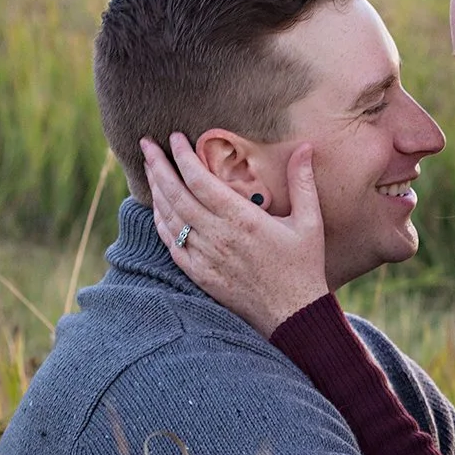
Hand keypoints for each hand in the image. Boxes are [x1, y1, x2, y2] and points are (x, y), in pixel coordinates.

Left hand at [139, 134, 330, 332]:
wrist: (292, 317)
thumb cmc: (303, 267)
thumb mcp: (309, 222)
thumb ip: (302, 182)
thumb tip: (305, 146)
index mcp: (243, 220)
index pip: (200, 181)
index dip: (183, 156)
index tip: (174, 137)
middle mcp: (218, 237)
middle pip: (176, 195)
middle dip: (158, 166)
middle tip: (145, 144)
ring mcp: (205, 257)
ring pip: (170, 217)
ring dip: (156, 191)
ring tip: (149, 169)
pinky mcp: (199, 274)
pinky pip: (171, 243)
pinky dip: (160, 222)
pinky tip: (157, 208)